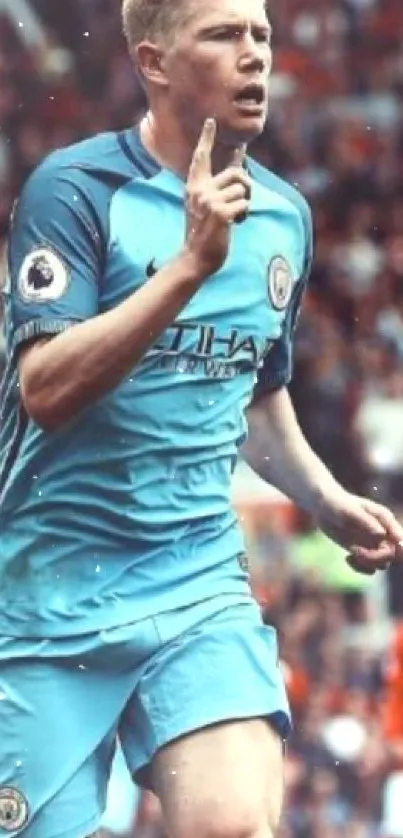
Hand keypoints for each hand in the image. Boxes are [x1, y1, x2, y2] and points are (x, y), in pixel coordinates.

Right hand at [184, 118, 250, 277]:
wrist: (196, 258)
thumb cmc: (205, 233)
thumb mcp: (208, 205)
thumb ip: (220, 186)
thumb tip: (239, 162)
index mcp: (194, 186)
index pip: (201, 157)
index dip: (206, 138)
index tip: (210, 121)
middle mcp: (199, 190)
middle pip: (237, 173)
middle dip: (247, 187)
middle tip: (241, 203)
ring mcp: (208, 201)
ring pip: (244, 189)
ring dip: (245, 204)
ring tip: (234, 217)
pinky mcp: (220, 213)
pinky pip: (244, 204)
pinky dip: (244, 215)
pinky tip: (234, 224)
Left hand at [316, 489, 402, 574]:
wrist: (323, 507)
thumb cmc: (337, 503)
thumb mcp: (350, 511)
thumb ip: (366, 521)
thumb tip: (382, 535)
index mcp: (385, 519)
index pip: (399, 538)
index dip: (395, 548)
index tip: (379, 548)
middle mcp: (384, 532)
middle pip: (392, 554)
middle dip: (375, 557)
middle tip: (356, 551)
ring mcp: (374, 543)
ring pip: (382, 564)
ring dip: (367, 563)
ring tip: (351, 554)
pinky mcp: (364, 552)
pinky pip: (370, 568)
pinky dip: (360, 567)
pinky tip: (347, 558)